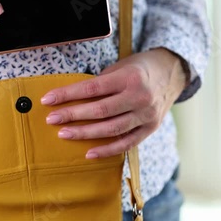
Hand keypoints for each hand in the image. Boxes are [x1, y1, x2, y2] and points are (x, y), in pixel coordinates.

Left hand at [41, 48, 187, 158]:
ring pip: (111, 129)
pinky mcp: (150, 128)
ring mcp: (146, 115)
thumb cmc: (138, 68)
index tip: (48, 99)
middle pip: (100, 110)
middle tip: (52, 119)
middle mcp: (139, 97)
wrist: (171, 73)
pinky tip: (89, 153)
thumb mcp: (119, 67)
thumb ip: (99, 83)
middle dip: (72, 115)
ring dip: (85, 133)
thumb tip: (70, 98)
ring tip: (64, 134)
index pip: (92, 88)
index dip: (68, 94)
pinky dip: (107, 150)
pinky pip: (126, 143)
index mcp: (129, 78)